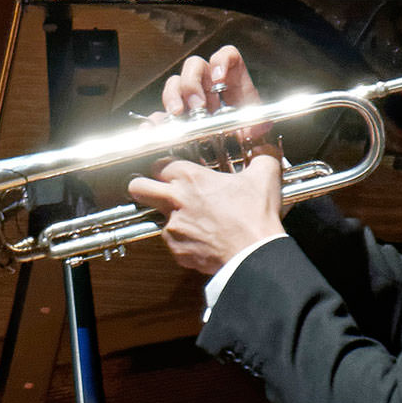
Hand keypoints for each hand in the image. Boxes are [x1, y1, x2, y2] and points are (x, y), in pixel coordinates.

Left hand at [127, 154, 284, 274]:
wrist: (255, 255)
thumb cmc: (256, 216)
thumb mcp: (264, 176)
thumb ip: (261, 155)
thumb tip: (264, 148)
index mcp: (190, 177)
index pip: (158, 163)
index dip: (164, 166)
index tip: (172, 170)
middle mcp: (175, 200)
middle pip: (137, 187)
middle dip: (143, 187)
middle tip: (156, 189)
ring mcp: (173, 226)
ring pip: (156, 217)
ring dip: (170, 217)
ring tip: (194, 219)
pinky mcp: (176, 249)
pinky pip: (172, 241)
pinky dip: (183, 239)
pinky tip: (202, 237)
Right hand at [147, 45, 277, 155]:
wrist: (233, 156)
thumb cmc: (245, 135)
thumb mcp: (257, 131)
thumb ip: (259, 127)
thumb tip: (259, 127)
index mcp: (232, 82)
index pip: (226, 56)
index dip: (221, 61)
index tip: (218, 79)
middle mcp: (209, 86)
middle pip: (194, 65)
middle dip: (193, 83)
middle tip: (196, 105)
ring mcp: (189, 100)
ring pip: (175, 83)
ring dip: (174, 96)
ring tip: (177, 114)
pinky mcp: (174, 118)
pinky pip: (159, 113)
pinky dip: (155, 120)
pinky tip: (157, 128)